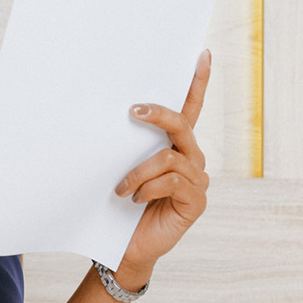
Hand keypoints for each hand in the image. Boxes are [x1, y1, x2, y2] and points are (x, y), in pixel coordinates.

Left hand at [113, 50, 211, 285]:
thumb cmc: (117, 207)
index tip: (202, 55)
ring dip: (139, 171)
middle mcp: (191, 159)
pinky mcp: (196, 201)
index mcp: (174, 146)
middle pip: (181, 124)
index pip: (190, 109)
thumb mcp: (116, 169)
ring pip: (170, 156)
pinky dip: (149, 187)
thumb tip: (100, 113)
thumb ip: (121, 145)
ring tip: (120, 189)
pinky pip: (173, 181)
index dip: (198, 83)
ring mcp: (197, 181)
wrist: (122, 248)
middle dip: (157, 114)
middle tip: (131, 111)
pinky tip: (135, 200)